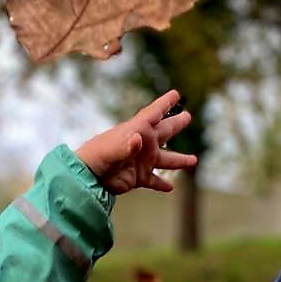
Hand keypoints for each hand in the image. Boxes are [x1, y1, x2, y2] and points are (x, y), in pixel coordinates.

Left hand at [76, 91, 197, 195]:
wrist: (87, 177)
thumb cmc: (96, 157)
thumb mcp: (111, 150)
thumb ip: (125, 146)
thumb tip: (138, 139)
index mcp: (137, 131)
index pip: (154, 113)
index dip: (165, 103)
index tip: (176, 94)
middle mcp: (143, 144)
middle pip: (164, 132)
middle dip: (176, 124)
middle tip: (188, 116)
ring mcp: (142, 161)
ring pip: (165, 159)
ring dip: (179, 160)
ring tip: (193, 160)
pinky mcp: (138, 177)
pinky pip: (154, 180)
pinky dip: (162, 184)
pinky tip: (171, 187)